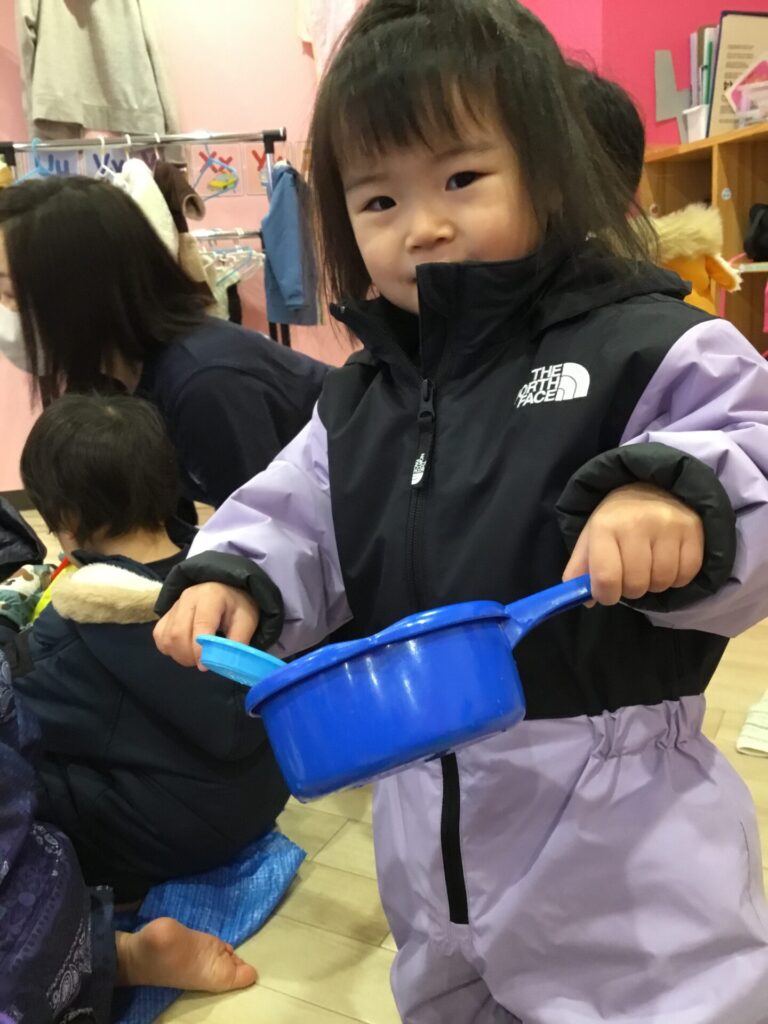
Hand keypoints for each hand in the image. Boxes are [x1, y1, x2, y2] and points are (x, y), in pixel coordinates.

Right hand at [154, 583, 259, 669]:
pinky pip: (160, 638)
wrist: (225, 592)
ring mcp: (173, 606)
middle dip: (189, 656)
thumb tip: (226, 664)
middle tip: (203, 663)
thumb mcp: (247, 621)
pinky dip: (170, 650)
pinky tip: (185, 650)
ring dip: (180, 655)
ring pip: (167, 638)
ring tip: (196, 657)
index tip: (205, 666)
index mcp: (210, 595)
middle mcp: (188, 597)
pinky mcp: (165, 615)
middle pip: (178, 634)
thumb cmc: (237, 607)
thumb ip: (238, 641)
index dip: (200, 649)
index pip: (201, 624)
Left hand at [562, 483, 703, 605]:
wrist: (650, 488)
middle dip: (630, 589)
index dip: (606, 595)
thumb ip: (580, 570)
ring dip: (654, 584)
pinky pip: (686, 574)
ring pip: (662, 581)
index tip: (608, 593)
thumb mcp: (591, 539)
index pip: (606, 578)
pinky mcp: (692, 529)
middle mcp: (637, 523)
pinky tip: (668, 563)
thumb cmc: (617, 520)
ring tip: (649, 568)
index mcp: (605, 525)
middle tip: (629, 577)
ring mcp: (668, 525)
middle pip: (636, 584)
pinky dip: (677, 578)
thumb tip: (587, 601)